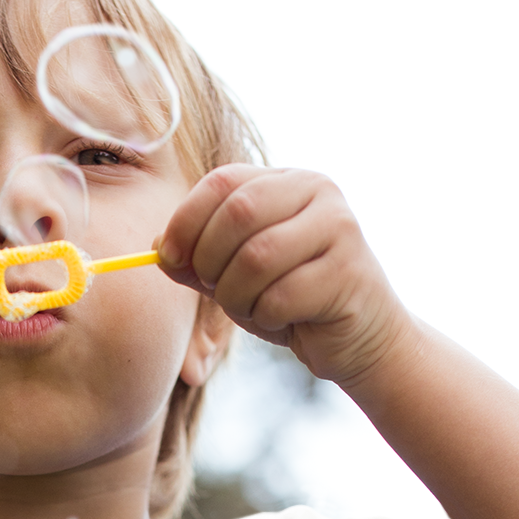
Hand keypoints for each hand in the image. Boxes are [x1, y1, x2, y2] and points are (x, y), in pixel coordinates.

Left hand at [157, 165, 413, 389]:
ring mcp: (339, 228)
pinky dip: (266, 317)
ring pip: (257, 258)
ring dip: (237, 296)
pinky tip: (283, 321)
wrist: (360, 338)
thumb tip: (157, 247)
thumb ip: (199, 259)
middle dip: (211, 261)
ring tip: (251, 309)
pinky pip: (281, 297)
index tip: (169, 257)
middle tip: (216, 289)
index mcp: (286, 180)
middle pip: (238, 213)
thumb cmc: (294, 302)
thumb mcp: (237, 276)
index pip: (223, 181)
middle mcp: (318, 191)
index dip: (186, 220)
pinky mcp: (348, 272)